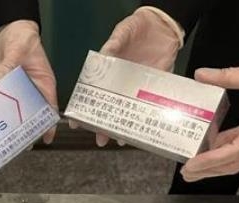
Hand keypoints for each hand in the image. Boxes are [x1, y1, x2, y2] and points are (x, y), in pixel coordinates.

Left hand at [0, 20, 57, 143]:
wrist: (11, 30)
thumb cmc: (23, 38)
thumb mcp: (17, 50)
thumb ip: (8, 65)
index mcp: (44, 82)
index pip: (50, 107)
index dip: (49, 124)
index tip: (47, 137)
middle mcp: (34, 89)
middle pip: (34, 113)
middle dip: (30, 128)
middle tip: (23, 143)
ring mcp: (21, 89)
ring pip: (19, 110)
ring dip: (15, 122)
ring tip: (8, 136)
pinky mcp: (9, 87)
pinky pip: (6, 101)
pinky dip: (2, 110)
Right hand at [89, 6, 184, 146]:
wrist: (162, 26)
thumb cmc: (137, 28)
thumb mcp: (122, 33)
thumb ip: (114, 44)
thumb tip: (105, 54)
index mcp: (110, 72)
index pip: (93, 93)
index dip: (84, 108)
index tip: (76, 123)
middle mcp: (122, 83)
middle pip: (111, 108)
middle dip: (104, 125)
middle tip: (100, 139)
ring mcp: (138, 87)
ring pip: (129, 111)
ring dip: (124, 126)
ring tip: (119, 140)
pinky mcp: (156, 86)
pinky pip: (150, 105)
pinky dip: (145, 117)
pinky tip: (142, 127)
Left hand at [181, 41, 238, 181]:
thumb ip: (225, 76)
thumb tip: (199, 74)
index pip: (232, 152)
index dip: (210, 161)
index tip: (191, 165)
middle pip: (233, 163)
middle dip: (209, 170)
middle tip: (186, 173)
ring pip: (238, 159)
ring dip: (217, 165)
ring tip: (195, 167)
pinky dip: (226, 151)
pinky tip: (210, 147)